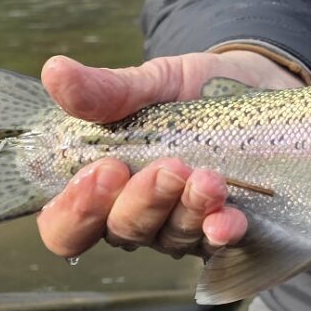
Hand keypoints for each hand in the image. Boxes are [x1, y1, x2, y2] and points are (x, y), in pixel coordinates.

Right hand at [36, 50, 303, 261]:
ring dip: (187, 210)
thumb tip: (55, 70)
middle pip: (122, 232)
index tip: (101, 172)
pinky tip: (226, 223)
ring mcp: (181, 225)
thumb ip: (104, 90)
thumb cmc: (188, 92)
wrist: (254, 84)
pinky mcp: (226, 224)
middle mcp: (137, 215)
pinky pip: (219, 240)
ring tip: (207, 178)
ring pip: (172, 237)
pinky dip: (222, 231)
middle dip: (142, 202)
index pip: (66, 225)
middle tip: (167, 168)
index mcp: (102, 187)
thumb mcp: (149, 84)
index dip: (75, 211)